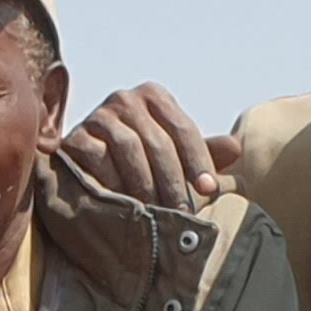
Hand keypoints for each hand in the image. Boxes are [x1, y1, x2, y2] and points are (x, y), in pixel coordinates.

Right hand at [63, 84, 241, 208]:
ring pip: (130, 150)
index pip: (183, 129)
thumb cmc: (138, 163)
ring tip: (158, 213)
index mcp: (154, 96)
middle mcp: (125, 98)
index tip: (209, 190)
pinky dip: (114, 183)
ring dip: (147, 185)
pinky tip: (126, 205)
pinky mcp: (74, 136)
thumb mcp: (172, 156)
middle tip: (183, 213)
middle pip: (158, 142)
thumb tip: (236, 148)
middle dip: (174, 181)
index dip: (198, 161)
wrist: (84, 169)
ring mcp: (98, 115)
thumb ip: (202, 153)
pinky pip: (99, 159)